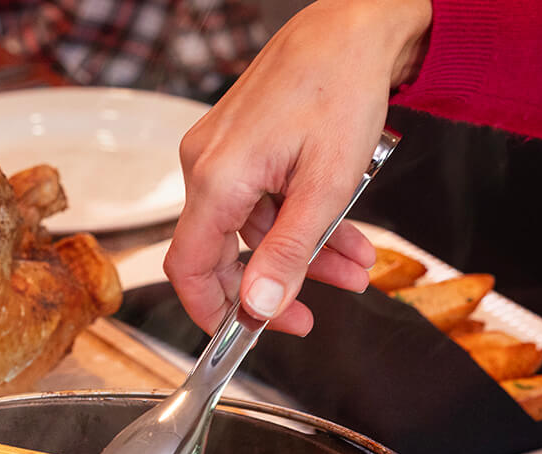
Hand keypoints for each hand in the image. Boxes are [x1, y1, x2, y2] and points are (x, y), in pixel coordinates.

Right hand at [165, 0, 431, 334]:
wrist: (352, 29)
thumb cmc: (340, 88)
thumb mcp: (326, 186)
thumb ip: (289, 253)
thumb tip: (260, 306)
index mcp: (217, 178)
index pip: (188, 267)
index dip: (212, 311)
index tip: (244, 334)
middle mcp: (205, 164)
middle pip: (223, 252)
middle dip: (273, 286)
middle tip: (309, 317)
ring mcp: (219, 152)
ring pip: (252, 227)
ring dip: (302, 254)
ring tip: (353, 268)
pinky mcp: (239, 144)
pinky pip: (260, 199)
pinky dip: (299, 221)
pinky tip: (343, 233)